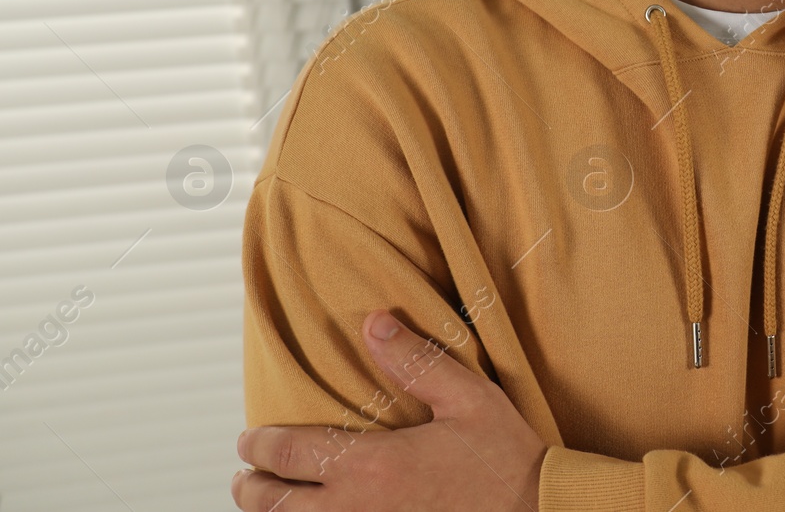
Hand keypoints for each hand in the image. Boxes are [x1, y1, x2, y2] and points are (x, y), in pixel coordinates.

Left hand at [233, 310, 546, 509]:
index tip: (250, 440)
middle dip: (251, 487)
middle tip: (245, 475)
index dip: (259, 447)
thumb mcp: (469, 398)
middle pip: (275, 506)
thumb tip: (374, 325)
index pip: (289, 456)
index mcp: (373, 464)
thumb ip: (416, 362)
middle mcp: (358, 508)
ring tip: (267, 503)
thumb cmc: (505, 460)